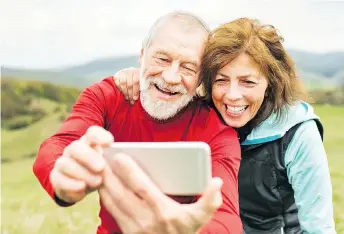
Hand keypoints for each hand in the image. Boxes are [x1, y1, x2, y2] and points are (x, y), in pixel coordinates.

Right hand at [50, 126, 113, 203]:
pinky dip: (71, 184)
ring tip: (97, 182)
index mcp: (89, 142)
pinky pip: (59, 179)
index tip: (110, 142)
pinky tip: (81, 188)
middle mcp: (74, 149)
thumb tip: (130, 161)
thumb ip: (116, 161)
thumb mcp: (111, 166)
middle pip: (77, 147)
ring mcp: (63, 162)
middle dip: (89, 157)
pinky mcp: (56, 177)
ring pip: (66, 163)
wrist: (82, 186)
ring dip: (81, 173)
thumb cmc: (101, 172)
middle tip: (101, 167)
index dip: (99, 136)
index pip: (92, 133)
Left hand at [99, 153, 222, 233]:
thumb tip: (216, 182)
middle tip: (102, 157)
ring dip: (104, 184)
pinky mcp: (126, 231)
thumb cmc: (184, 232)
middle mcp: (146, 219)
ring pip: (112, 202)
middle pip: (121, 193)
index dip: (129, 171)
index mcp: (164, 211)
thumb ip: (210, 201)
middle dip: (110, 174)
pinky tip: (102, 185)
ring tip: (99, 167)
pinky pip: (111, 212)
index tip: (120, 156)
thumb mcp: (199, 218)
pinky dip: (104, 197)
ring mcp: (134, 227)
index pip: (142, 187)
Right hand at [113, 67, 139, 104]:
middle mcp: (131, 71)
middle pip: (129, 84)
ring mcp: (123, 72)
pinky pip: (117, 82)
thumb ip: (142, 89)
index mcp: (138, 73)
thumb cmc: (139, 82)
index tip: (135, 98)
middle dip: (130, 94)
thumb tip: (137, 98)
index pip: (136, 82)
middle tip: (131, 100)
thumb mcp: (142, 84)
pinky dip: (120, 89)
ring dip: (125, 92)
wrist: (132, 74)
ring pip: (123, 83)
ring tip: (127, 98)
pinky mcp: (117, 74)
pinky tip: (122, 92)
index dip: (135, 91)